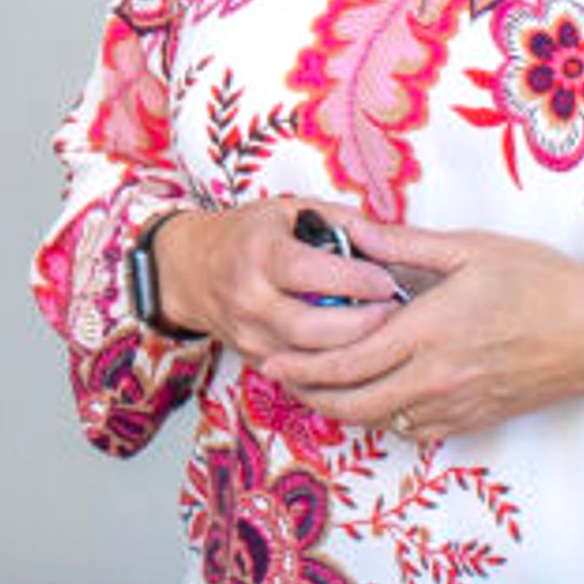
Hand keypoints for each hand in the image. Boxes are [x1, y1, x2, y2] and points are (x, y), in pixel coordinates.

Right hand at [151, 200, 406, 362]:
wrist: (190, 270)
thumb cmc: (249, 234)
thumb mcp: (289, 210)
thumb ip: (341, 222)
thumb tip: (389, 242)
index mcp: (259, 253)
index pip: (310, 273)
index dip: (354, 280)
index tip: (387, 281)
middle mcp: (249, 298)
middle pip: (311, 329)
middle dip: (361, 325)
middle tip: (393, 313)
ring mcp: (249, 335)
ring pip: (309, 360)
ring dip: (353, 350)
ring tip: (383, 333)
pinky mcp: (254, 359)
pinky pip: (301, 373)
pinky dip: (333, 367)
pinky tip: (359, 354)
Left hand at [269, 221, 583, 441]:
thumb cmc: (541, 283)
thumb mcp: (471, 249)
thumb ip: (405, 247)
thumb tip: (355, 230)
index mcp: (429, 330)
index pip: (349, 360)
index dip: (303, 366)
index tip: (272, 359)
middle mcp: (437, 376)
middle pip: (354, 403)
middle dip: (310, 395)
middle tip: (281, 380)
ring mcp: (457, 404)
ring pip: (382, 422)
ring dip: (343, 409)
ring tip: (316, 390)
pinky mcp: (476, 419)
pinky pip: (416, 429)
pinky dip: (386, 419)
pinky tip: (376, 399)